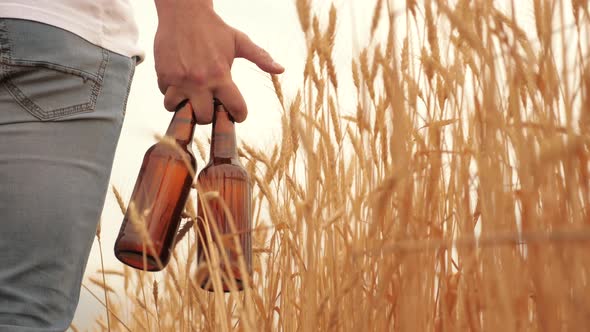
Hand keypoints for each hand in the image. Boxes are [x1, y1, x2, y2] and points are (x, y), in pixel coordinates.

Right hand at [154, 0, 284, 123]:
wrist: (183, 12)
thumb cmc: (213, 28)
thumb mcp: (240, 41)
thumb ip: (260, 57)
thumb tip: (280, 69)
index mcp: (221, 75)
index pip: (235, 108)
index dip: (238, 115)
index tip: (237, 115)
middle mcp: (200, 81)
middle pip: (204, 117)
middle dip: (208, 115)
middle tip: (210, 106)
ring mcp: (179, 80)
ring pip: (180, 110)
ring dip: (186, 107)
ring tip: (191, 97)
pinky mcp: (164, 75)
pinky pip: (166, 95)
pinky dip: (172, 93)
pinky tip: (179, 83)